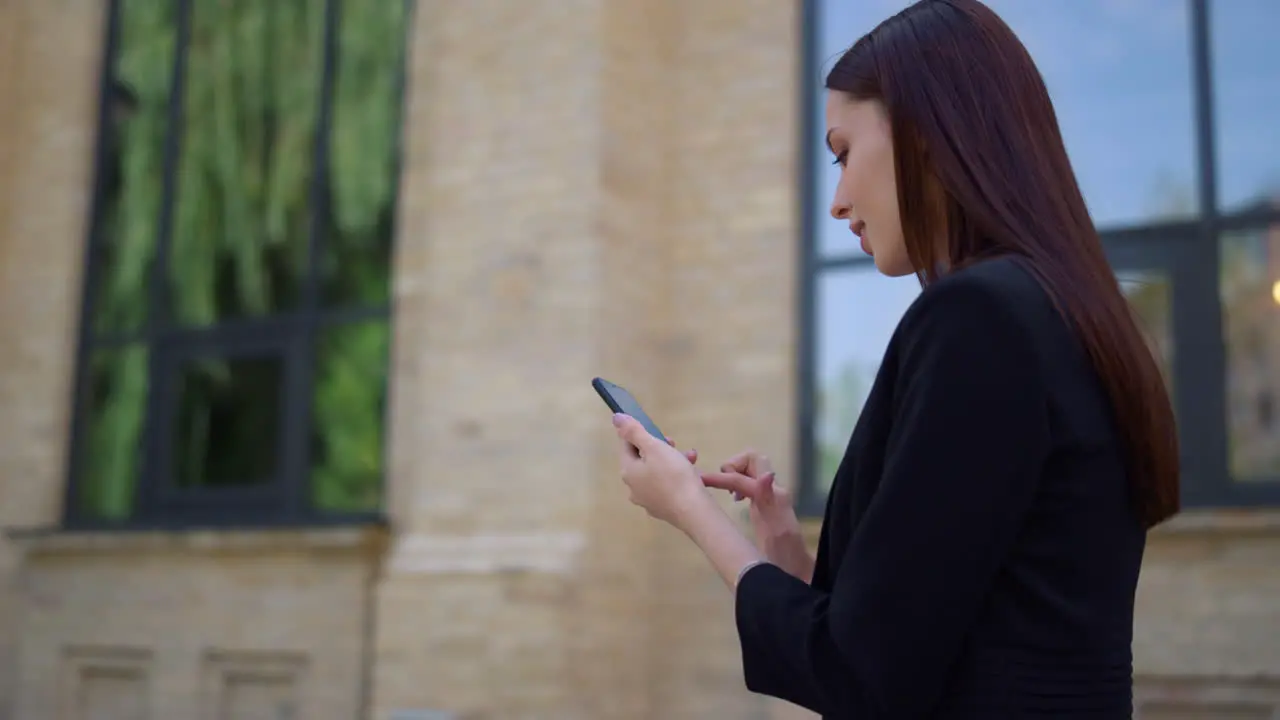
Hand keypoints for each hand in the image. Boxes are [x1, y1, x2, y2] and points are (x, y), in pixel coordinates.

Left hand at [612, 414, 706, 527]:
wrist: (693, 511)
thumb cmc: (673, 475)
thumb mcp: (654, 447)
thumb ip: (634, 431)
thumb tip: (616, 418)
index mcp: (628, 472)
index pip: (626, 445)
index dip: (641, 435)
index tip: (657, 433)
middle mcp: (633, 488)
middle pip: (643, 460)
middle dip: (660, 448)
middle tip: (674, 444)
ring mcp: (648, 501)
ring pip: (657, 473)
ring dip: (673, 460)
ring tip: (690, 457)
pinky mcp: (663, 508)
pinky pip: (667, 486)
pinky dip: (677, 477)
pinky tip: (693, 474)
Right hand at [700, 450, 813, 581]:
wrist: (797, 573)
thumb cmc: (782, 561)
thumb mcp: (775, 534)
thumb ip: (769, 504)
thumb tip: (767, 475)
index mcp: (774, 498)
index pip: (743, 478)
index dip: (720, 478)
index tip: (700, 481)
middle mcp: (775, 492)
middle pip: (753, 460)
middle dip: (732, 466)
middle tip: (721, 487)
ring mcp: (773, 496)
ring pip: (751, 468)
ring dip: (735, 473)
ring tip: (726, 493)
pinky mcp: (768, 503)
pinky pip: (752, 480)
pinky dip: (738, 482)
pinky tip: (734, 499)